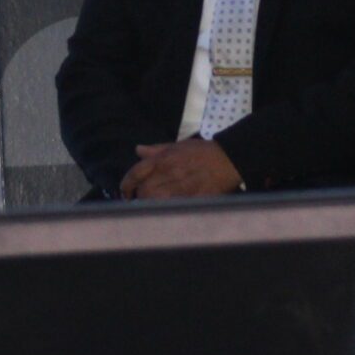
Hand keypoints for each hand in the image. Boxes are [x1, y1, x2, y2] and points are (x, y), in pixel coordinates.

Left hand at [121, 137, 242, 198]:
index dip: (126, 185)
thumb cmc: (203, 151)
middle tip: (140, 201)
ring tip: (152, 206)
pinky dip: (166, 209)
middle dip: (139, 197)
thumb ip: (157, 150)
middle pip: (143, 190)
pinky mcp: (191, 198)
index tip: (126, 191)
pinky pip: (172, 207)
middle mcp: (169, 172)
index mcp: (164, 159)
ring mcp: (180, 187)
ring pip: (155, 201)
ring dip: (150, 204)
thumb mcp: (179, 145)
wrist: (229, 158)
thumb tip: (138, 150)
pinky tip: (166, 210)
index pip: (135, 173)